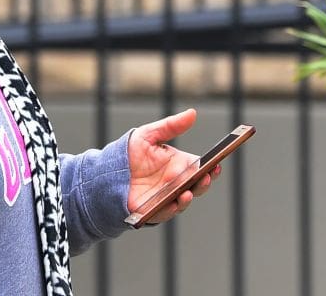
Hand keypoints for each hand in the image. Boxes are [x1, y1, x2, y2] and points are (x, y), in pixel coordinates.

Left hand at [126, 108, 221, 225]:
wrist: (107, 172)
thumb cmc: (130, 153)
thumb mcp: (149, 135)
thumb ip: (171, 126)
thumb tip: (192, 113)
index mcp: (180, 165)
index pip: (202, 168)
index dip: (212, 168)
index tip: (217, 164)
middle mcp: (176, 183)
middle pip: (197, 186)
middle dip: (204, 183)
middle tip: (206, 177)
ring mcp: (166, 198)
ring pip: (183, 201)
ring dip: (188, 198)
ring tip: (188, 192)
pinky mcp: (153, 210)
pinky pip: (164, 212)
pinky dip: (170, 209)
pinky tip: (172, 203)